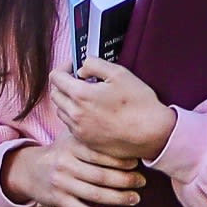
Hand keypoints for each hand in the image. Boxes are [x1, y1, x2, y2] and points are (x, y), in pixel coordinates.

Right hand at [2, 137, 146, 206]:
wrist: (27, 169)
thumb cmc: (58, 153)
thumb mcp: (70, 138)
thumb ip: (91, 136)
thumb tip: (124, 136)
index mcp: (70, 147)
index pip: (99, 154)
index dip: (120, 160)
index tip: (136, 163)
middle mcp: (65, 165)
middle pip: (101, 176)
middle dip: (126, 181)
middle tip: (142, 182)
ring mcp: (62, 185)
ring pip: (96, 195)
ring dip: (120, 198)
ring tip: (135, 198)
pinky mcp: (59, 201)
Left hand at [56, 59, 178, 164]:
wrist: (151, 134)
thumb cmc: (139, 104)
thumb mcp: (119, 74)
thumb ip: (94, 64)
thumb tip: (81, 69)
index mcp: (80, 94)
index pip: (56, 77)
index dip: (64, 67)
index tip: (74, 66)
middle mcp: (74, 114)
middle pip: (55, 94)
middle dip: (64, 84)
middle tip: (80, 80)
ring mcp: (78, 130)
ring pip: (61, 111)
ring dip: (68, 101)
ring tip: (88, 97)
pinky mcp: (85, 141)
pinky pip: (71, 125)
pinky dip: (76, 116)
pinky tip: (93, 113)